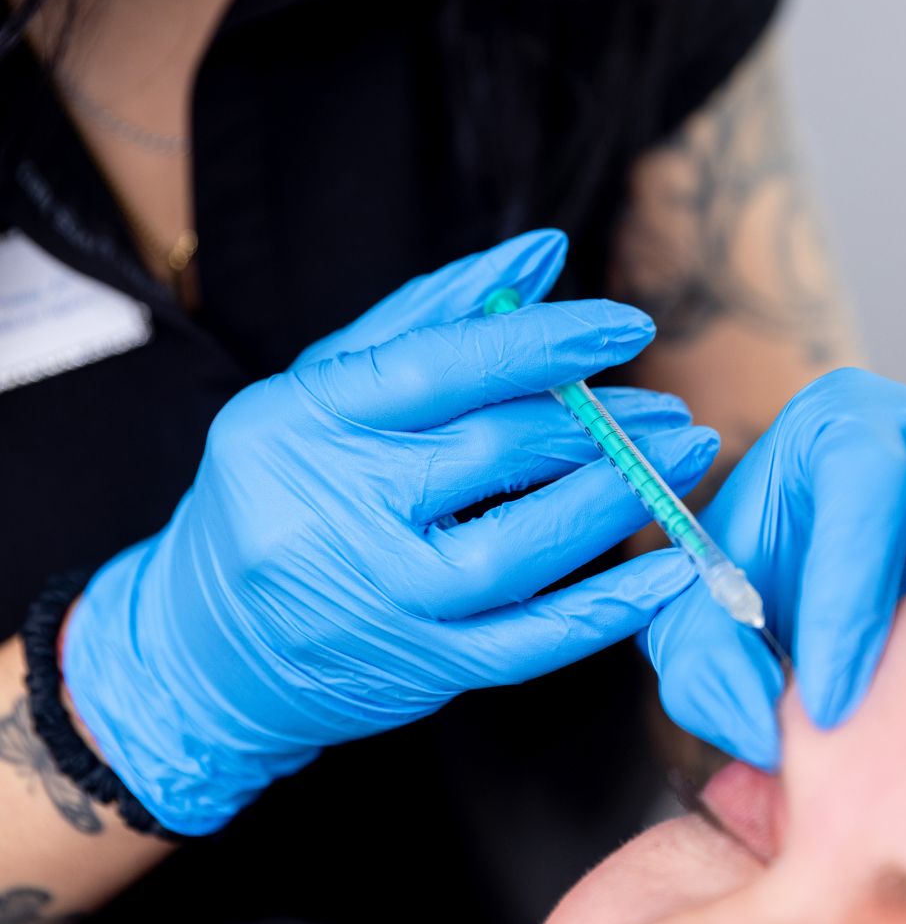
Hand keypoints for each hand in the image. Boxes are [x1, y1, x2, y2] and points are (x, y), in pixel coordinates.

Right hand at [65, 234, 716, 833]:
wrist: (208, 649)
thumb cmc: (281, 491)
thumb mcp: (326, 388)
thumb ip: (433, 316)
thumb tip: (544, 254)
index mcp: (301, 420)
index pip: (439, 365)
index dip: (543, 341)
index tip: (629, 326)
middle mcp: (331, 509)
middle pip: (493, 449)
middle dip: (601, 424)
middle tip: (670, 411)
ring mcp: (376, 599)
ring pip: (519, 548)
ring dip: (618, 499)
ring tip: (679, 462)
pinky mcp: (417, 669)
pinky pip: (531, 643)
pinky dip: (608, 610)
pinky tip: (667, 572)